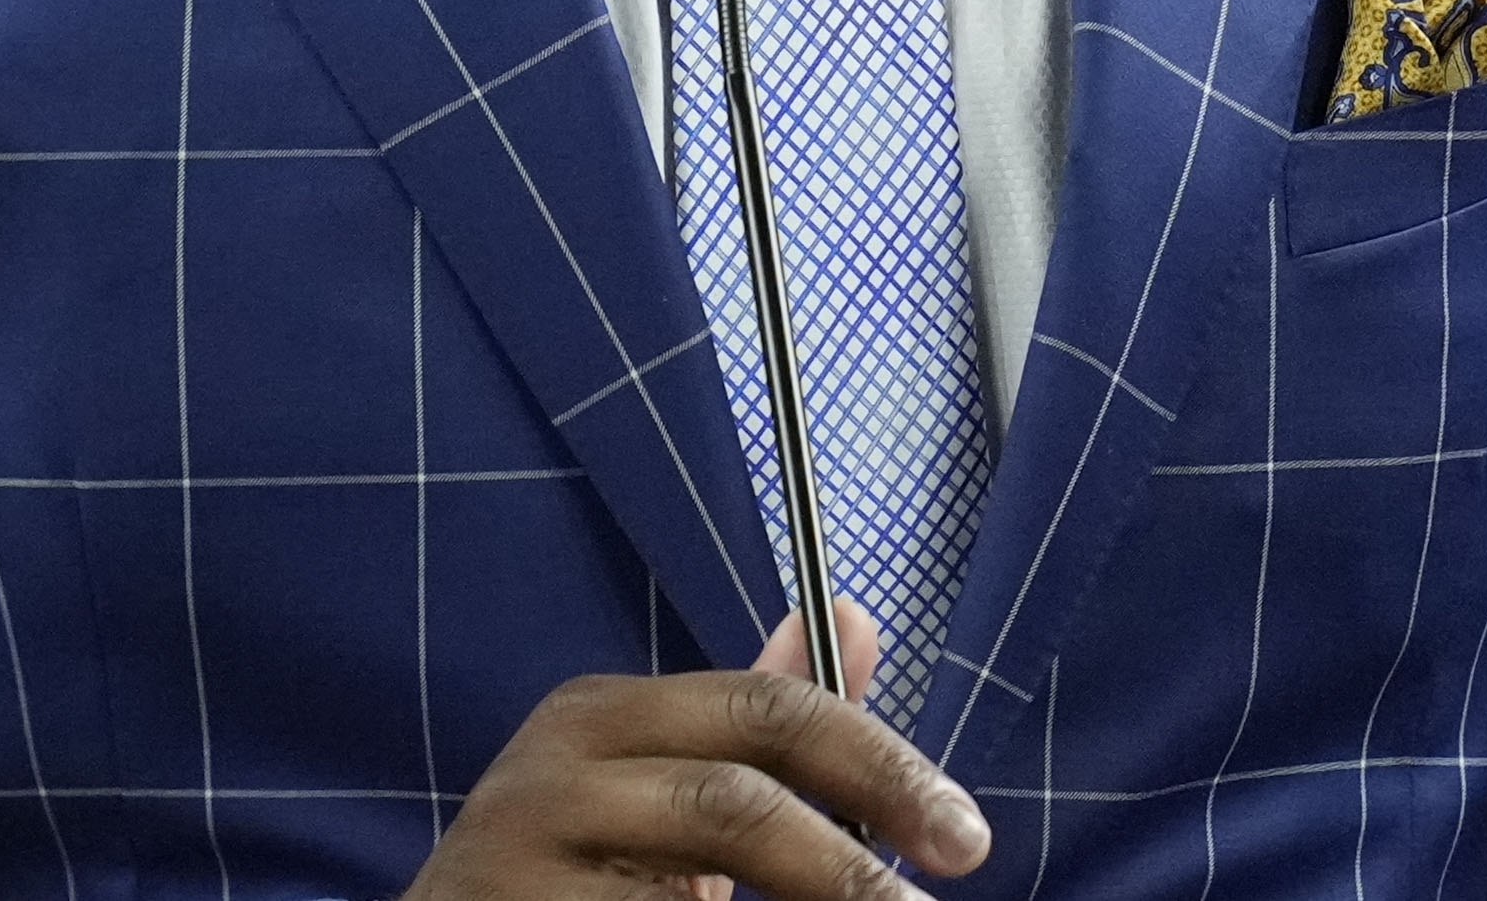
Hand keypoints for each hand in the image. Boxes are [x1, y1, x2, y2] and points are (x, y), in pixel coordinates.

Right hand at [402, 603, 988, 896]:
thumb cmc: (579, 878)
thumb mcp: (669, 791)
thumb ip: (763, 723)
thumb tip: (855, 614)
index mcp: (601, 716)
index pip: (765, 712)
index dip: (879, 766)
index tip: (966, 839)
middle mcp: (553, 775)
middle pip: (734, 804)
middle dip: (850, 870)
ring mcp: (521, 862)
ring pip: (700, 883)